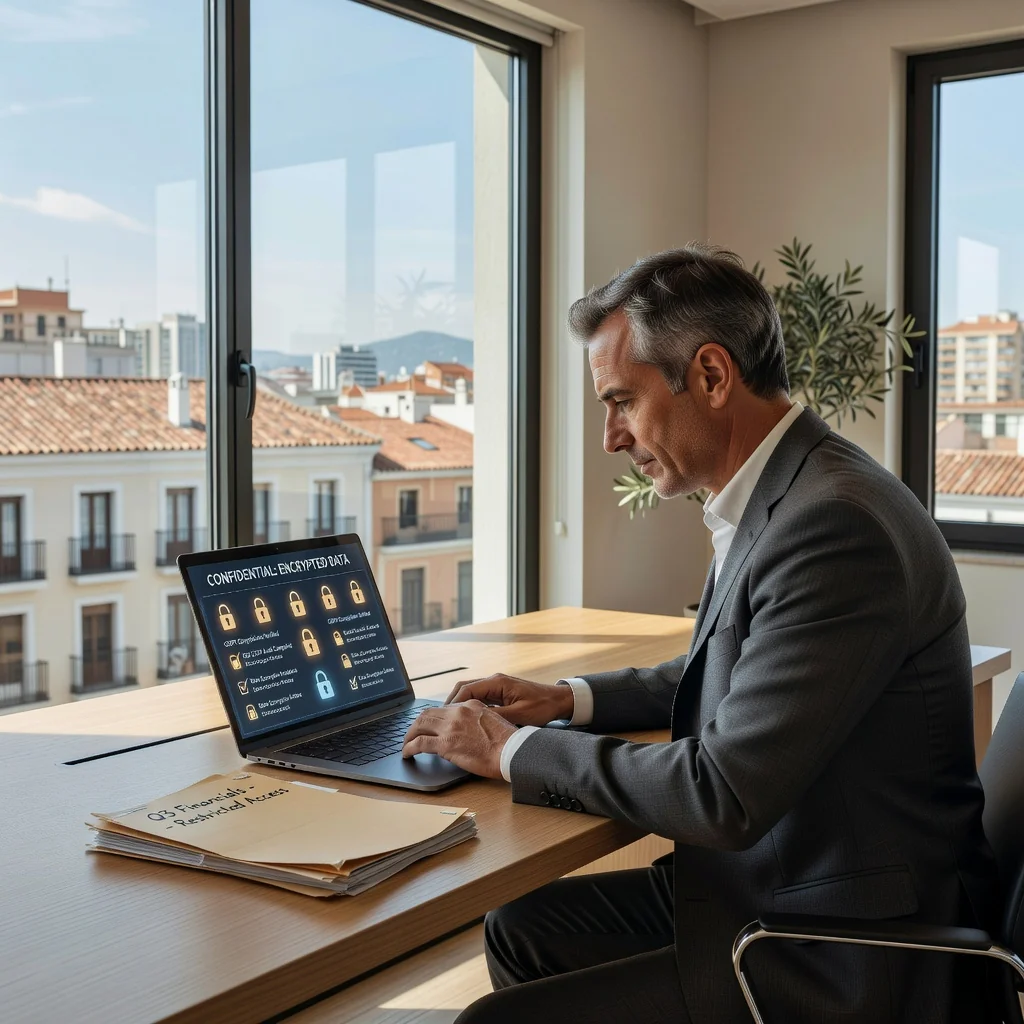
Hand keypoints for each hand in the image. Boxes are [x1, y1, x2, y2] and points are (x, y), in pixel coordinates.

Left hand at [402, 700, 516, 778]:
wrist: (511, 751)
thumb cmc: (508, 742)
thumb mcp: (494, 721)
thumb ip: (478, 721)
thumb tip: (470, 730)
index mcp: (470, 705)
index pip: (445, 708)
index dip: (434, 717)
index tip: (430, 725)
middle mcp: (458, 712)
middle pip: (428, 713)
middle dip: (417, 723)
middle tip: (413, 733)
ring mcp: (450, 727)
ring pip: (420, 725)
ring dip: (410, 734)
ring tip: (406, 743)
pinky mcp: (445, 743)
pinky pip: (420, 743)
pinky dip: (409, 747)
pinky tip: (407, 753)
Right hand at [445, 674, 573, 726]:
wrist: (558, 700)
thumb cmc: (542, 706)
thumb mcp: (520, 715)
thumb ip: (497, 716)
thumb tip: (475, 722)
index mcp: (497, 682)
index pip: (466, 689)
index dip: (453, 703)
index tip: (444, 716)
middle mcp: (494, 680)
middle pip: (464, 688)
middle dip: (451, 703)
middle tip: (441, 719)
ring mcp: (496, 685)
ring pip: (469, 692)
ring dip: (459, 704)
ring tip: (450, 720)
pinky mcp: (500, 692)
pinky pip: (478, 697)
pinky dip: (469, 706)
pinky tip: (465, 719)